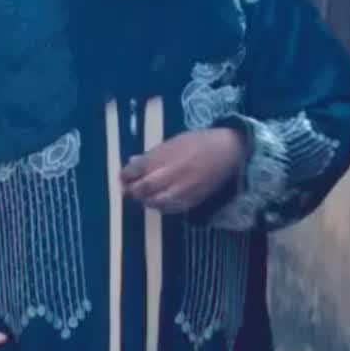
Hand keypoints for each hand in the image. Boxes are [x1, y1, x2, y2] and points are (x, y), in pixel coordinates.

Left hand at [121, 129, 245, 214]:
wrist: (227, 151)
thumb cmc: (199, 142)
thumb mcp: (173, 142)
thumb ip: (152, 155)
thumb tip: (131, 162)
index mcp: (166, 155)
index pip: (138, 169)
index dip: (126, 175)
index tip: (122, 178)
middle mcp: (172, 173)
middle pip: (144, 187)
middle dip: (133, 191)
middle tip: (127, 191)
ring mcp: (183, 188)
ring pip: (156, 201)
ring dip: (145, 200)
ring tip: (143, 197)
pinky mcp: (192, 200)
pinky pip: (171, 209)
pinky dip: (161, 207)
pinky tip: (159, 203)